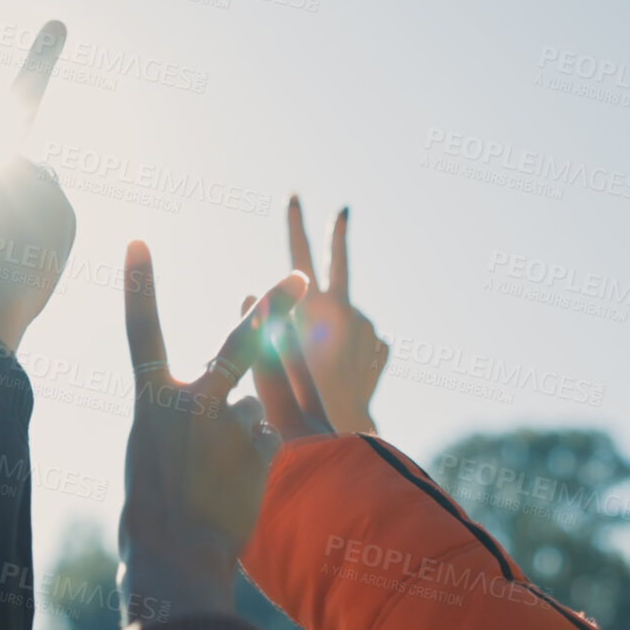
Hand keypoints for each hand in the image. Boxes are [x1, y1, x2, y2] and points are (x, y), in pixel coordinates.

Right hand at [0, 23, 75, 348]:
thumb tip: (35, 176)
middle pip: (22, 101)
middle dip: (41, 58)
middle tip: (59, 25)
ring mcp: (30, 175)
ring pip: (32, 192)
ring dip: (21, 220)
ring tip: (3, 250)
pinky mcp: (57, 200)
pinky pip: (51, 216)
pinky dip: (41, 238)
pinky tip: (27, 255)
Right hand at [118, 240, 305, 621]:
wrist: (175, 560)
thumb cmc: (150, 516)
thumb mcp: (148, 454)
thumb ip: (179, 417)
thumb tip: (230, 402)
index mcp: (149, 402)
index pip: (140, 330)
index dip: (139, 285)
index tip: (138, 243)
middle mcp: (191, 403)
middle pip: (239, 343)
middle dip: (272, 308)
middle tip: (299, 279)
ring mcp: (230, 424)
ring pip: (252, 410)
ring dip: (244, 434)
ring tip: (219, 477)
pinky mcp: (261, 448)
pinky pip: (267, 440)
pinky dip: (259, 459)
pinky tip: (239, 488)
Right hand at [281, 197, 385, 433]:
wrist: (349, 433)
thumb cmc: (302, 403)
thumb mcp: (272, 359)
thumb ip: (265, 323)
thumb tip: (251, 295)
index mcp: (320, 307)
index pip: (300, 256)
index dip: (295, 224)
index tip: (294, 197)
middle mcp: (349, 311)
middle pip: (339, 263)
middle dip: (336, 235)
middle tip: (340, 209)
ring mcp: (368, 327)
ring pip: (340, 318)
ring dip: (329, 333)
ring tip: (319, 365)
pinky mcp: (378, 345)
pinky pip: (356, 339)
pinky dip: (344, 350)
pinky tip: (338, 374)